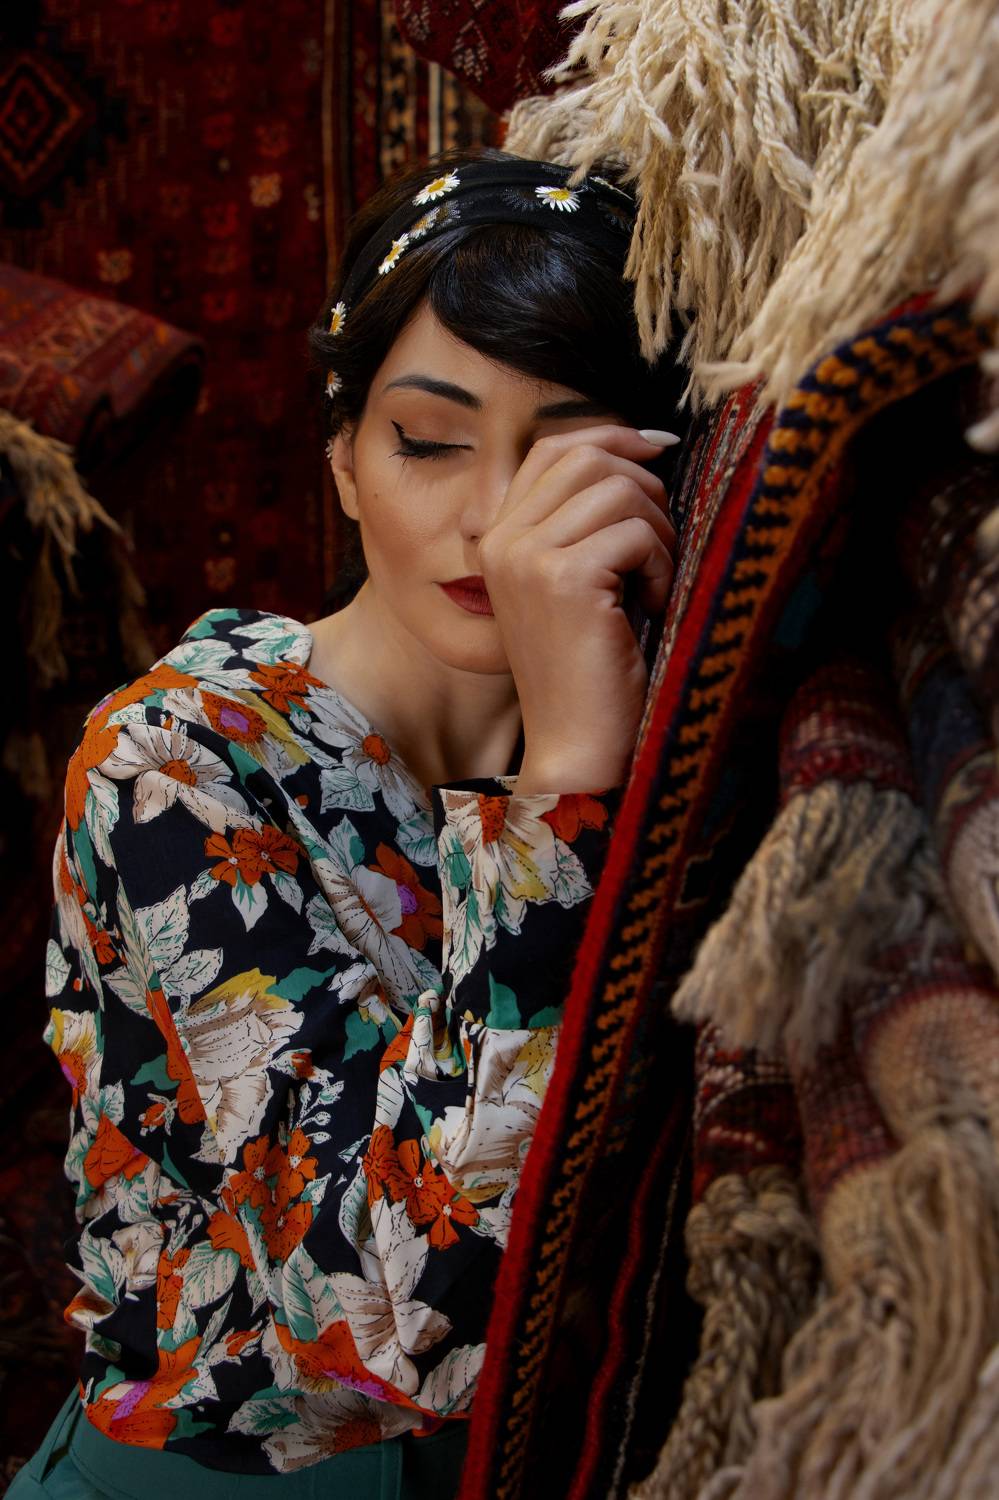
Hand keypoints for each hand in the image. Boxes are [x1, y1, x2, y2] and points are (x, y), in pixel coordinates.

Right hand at [478, 424, 676, 792]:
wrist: (577, 746)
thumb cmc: (590, 669)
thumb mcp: (577, 583)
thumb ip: (586, 523)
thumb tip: (644, 449)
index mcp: (496, 538)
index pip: (552, 450)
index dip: (610, 436)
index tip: (659, 449)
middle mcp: (501, 541)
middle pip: (587, 458)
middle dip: (643, 489)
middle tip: (660, 545)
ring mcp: (526, 558)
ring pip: (618, 490)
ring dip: (656, 532)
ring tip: (653, 584)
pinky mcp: (563, 580)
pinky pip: (634, 533)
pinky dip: (660, 566)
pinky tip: (652, 607)